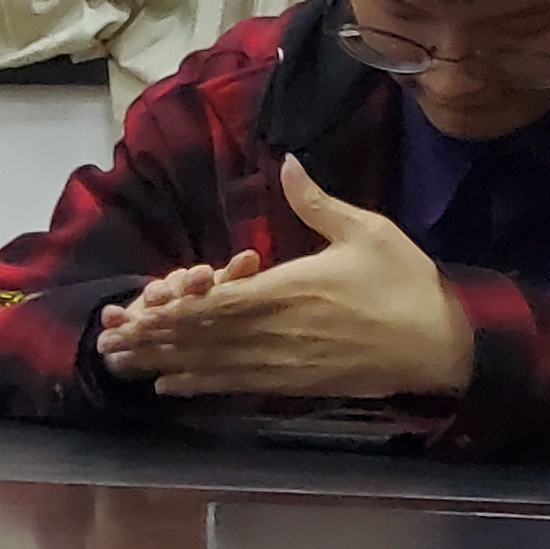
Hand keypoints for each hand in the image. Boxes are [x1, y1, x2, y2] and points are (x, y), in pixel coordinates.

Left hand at [92, 157, 470, 398]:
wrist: (441, 342)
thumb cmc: (405, 282)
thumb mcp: (365, 230)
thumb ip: (316, 202)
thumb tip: (287, 162)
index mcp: (288, 287)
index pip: (216, 300)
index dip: (172, 307)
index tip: (137, 307)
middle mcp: (275, 329)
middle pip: (201, 335)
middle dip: (153, 338)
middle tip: (108, 342)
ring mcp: (283, 361)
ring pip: (211, 363)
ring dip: (164, 363)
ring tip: (124, 365)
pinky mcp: (294, 384)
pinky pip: (237, 384)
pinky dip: (200, 384)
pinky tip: (170, 386)